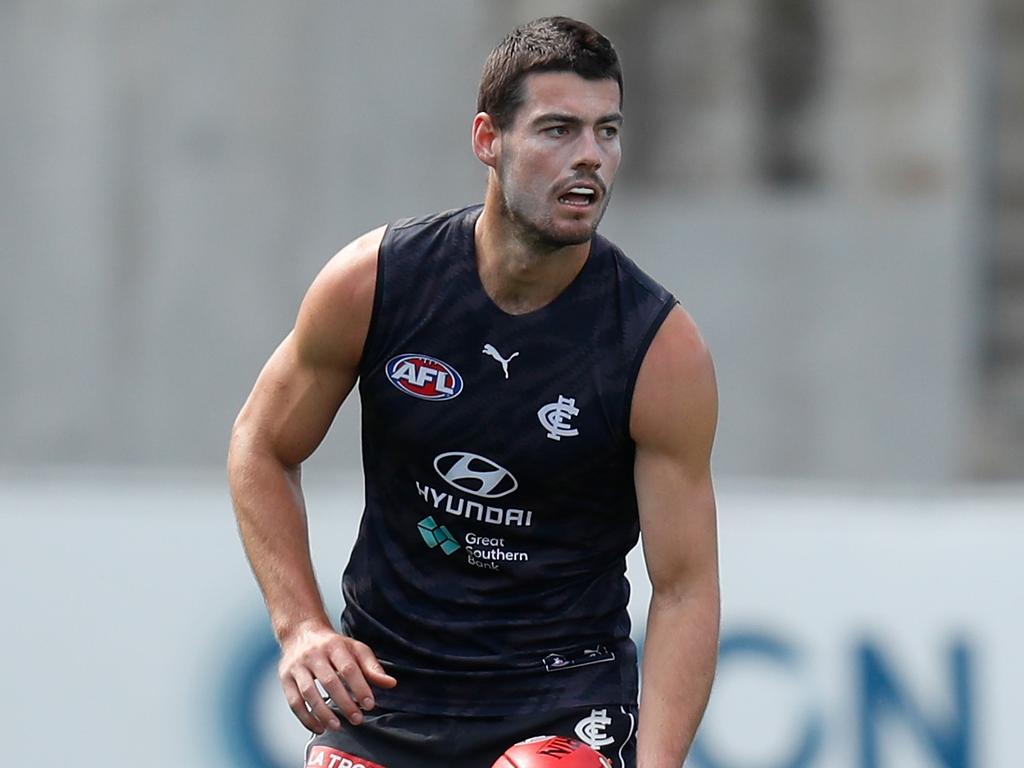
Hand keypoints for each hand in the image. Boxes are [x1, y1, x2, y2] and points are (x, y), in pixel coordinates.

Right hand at [277, 622, 396, 732]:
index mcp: (334, 645)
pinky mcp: (285, 678)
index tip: (370, 705)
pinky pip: (294, 701)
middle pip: (329, 681)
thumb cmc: (334, 646)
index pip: (348, 668)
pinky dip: (306, 718)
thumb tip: (391, 683)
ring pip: (309, 692)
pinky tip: (319, 728)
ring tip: (337, 726)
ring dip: (323, 712)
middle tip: (357, 719)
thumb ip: (372, 667)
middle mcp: (314, 654)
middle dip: (344, 702)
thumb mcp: (355, 649)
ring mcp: (297, 666)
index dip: (360, 687)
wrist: (301, 633)